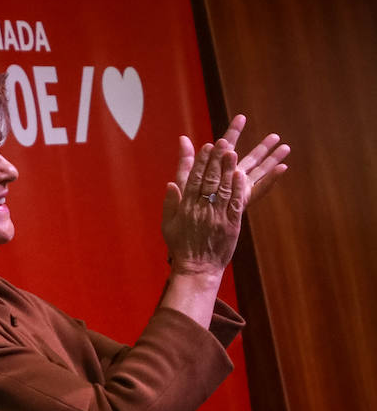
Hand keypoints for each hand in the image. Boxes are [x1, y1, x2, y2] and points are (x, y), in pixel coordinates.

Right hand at [161, 138, 244, 275]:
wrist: (197, 268)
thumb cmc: (181, 246)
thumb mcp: (168, 224)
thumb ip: (170, 203)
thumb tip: (170, 184)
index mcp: (186, 207)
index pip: (194, 179)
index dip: (200, 162)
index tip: (206, 147)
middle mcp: (201, 209)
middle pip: (210, 180)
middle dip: (216, 160)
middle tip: (223, 142)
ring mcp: (217, 216)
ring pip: (224, 188)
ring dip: (229, 170)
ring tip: (233, 153)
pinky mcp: (231, 225)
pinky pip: (236, 204)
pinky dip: (238, 189)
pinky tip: (241, 175)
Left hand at [172, 114, 289, 207]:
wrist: (190, 238)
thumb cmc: (184, 209)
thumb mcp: (183, 182)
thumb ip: (186, 161)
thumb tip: (183, 138)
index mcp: (215, 172)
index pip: (225, 147)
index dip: (233, 132)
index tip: (242, 117)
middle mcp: (229, 180)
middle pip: (247, 159)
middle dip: (261, 147)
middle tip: (275, 135)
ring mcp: (237, 191)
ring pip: (257, 172)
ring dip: (271, 159)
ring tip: (286, 147)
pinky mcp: (242, 203)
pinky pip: (259, 190)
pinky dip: (271, 179)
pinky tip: (283, 167)